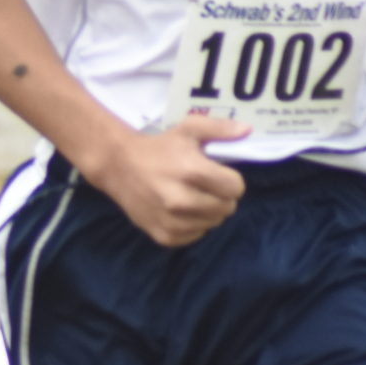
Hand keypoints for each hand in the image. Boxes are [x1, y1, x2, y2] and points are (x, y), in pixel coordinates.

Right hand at [87, 114, 249, 247]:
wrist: (118, 166)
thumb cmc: (158, 147)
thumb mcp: (188, 129)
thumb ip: (219, 129)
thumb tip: (247, 131)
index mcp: (191, 171)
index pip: (235, 188)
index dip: (230, 180)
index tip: (217, 175)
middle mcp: (181, 200)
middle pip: (227, 208)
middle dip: (221, 196)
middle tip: (204, 187)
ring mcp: (171, 221)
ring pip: (213, 224)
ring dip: (208, 212)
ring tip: (191, 198)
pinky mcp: (163, 235)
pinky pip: (195, 236)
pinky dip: (192, 225)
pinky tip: (180, 211)